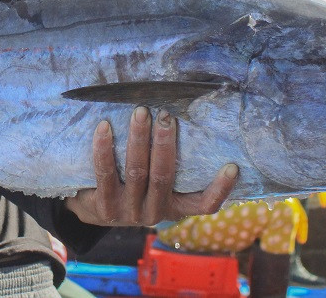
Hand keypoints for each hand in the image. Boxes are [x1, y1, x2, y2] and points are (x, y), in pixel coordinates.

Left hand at [64, 107, 237, 225]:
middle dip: (165, 143)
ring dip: (138, 138)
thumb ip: (170, 162)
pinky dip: (105, 149)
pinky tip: (104, 127)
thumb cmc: (132, 185)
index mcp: (173, 207)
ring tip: (140, 112)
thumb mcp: (154, 183)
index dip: (220, 189)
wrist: (93, 210)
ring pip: (136, 172)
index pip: (203, 205)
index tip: (232, 166)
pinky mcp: (104, 208)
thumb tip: (186, 116)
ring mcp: (128, 212)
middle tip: (166, 115)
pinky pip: (105, 174)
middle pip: (163, 177)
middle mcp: (153, 214)